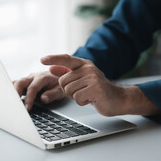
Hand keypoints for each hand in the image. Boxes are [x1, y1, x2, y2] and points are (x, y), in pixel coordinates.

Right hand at [13, 71, 64, 110]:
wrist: (62, 74)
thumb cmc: (61, 84)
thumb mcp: (61, 90)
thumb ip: (52, 94)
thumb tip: (43, 99)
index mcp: (42, 78)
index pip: (33, 88)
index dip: (29, 98)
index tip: (27, 108)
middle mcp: (33, 77)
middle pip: (20, 82)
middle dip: (16, 94)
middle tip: (15, 105)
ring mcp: (28, 79)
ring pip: (16, 82)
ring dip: (12, 91)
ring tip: (9, 102)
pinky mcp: (26, 82)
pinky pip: (16, 84)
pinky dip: (11, 90)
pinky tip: (8, 97)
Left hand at [41, 54, 160, 116]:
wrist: (118, 99)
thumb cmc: (98, 90)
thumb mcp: (81, 79)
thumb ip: (67, 73)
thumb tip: (51, 68)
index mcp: (84, 64)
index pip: (66, 58)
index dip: (53, 58)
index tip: (42, 59)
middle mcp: (88, 68)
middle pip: (63, 81)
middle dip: (69, 90)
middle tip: (83, 91)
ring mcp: (92, 77)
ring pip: (69, 90)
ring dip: (76, 97)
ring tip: (87, 95)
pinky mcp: (95, 88)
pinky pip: (77, 98)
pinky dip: (82, 102)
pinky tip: (91, 99)